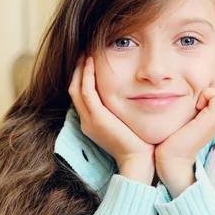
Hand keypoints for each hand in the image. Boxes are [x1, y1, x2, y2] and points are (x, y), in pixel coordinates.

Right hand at [68, 56, 154, 183]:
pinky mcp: (97, 119)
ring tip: (87, 53)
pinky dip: (87, 76)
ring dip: (80, 69)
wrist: (139, 161)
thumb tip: (134, 94)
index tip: (89, 62)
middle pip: (74, 89)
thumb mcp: (128, 123)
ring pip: (76, 88)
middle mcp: (87, 121)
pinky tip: (92, 62)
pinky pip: (86, 92)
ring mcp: (90, 120)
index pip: (81, 95)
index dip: (82, 77)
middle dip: (78, 70)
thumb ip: (124, 110)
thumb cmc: (140, 144)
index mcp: (92, 123)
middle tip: (85, 53)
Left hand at [155, 79, 214, 196]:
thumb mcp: (193, 113)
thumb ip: (201, 101)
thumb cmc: (176, 135)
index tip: (205, 97)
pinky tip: (196, 107)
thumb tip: (200, 85)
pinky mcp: (212, 122)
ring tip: (200, 103)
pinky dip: (207, 95)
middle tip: (204, 98)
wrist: (171, 157)